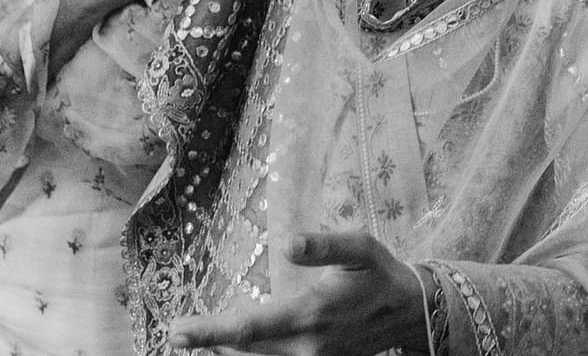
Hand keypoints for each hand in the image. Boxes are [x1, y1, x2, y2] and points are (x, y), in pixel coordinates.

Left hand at [168, 231, 427, 354]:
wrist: (411, 313)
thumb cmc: (380, 273)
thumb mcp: (359, 248)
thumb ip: (323, 245)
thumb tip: (288, 243)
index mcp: (310, 314)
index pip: (247, 328)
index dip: (208, 331)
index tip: (176, 329)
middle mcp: (306, 347)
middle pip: (242, 352)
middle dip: (208, 342)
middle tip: (177, 333)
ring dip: (226, 352)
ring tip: (201, 339)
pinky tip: (234, 348)